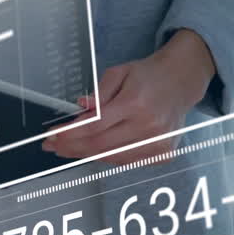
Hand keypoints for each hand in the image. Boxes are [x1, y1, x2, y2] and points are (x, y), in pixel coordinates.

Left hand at [41, 30, 215, 164]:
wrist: (181, 81)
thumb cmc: (149, 75)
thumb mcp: (119, 73)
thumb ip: (99, 93)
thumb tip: (81, 107)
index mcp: (135, 103)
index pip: (95, 126)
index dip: (70, 134)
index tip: (53, 136)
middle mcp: (149, 126)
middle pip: (101, 146)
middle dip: (72, 148)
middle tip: (53, 146)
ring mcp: (158, 143)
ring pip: (112, 158)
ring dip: (86, 155)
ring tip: (68, 149)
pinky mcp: (163, 154)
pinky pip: (127, 161)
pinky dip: (108, 157)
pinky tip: (93, 151)